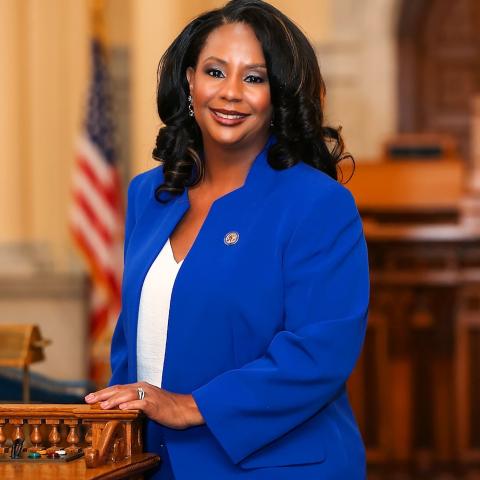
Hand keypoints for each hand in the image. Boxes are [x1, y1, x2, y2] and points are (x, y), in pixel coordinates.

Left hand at [84, 382, 203, 429]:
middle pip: (120, 389)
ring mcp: (149, 395)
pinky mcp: (155, 404)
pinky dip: (131, 405)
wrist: (186, 408)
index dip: (104, 392)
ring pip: (128, 395)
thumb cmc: (168, 407)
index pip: (119, 388)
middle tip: (88, 399)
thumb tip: (120, 408)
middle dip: (103, 394)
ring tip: (102, 406)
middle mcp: (144, 388)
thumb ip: (136, 402)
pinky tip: (122, 408)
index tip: (91, 397)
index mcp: (141, 387)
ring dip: (114, 400)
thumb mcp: (150, 402)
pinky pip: (141, 404)